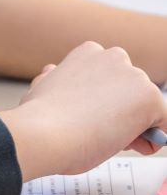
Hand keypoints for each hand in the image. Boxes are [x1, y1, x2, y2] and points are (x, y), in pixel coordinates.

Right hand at [0, 42, 166, 180]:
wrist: (45, 132)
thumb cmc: (40, 116)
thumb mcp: (43, 87)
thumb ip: (55, 78)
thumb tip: (52, 71)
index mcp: (88, 53)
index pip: (112, 78)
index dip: (102, 101)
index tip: (88, 114)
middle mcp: (113, 57)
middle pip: (131, 91)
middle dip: (122, 110)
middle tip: (99, 128)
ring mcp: (133, 76)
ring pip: (146, 108)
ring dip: (134, 125)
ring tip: (106, 136)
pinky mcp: (149, 97)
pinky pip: (163, 126)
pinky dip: (149, 140)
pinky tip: (122, 142)